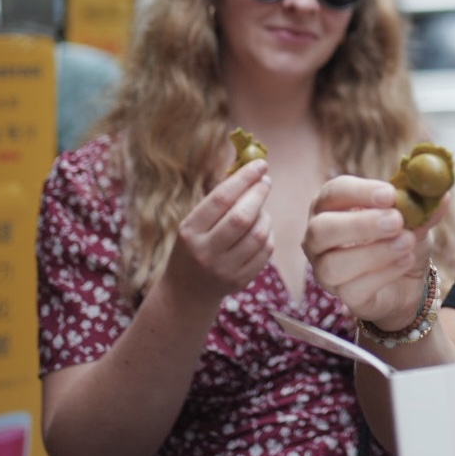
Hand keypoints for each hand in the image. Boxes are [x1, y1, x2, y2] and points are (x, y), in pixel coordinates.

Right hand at [161, 160, 274, 305]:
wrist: (186, 291)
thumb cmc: (193, 245)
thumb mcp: (194, 223)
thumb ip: (218, 199)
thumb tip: (248, 168)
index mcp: (190, 231)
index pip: (221, 198)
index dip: (244, 178)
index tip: (260, 164)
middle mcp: (205, 252)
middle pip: (242, 217)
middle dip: (259, 194)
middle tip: (266, 181)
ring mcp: (224, 269)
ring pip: (258, 234)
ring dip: (265, 214)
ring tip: (260, 207)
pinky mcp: (241, 281)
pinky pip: (266, 250)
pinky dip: (268, 233)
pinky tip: (262, 227)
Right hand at [305, 175, 444, 330]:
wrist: (410, 279)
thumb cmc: (401, 237)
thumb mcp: (415, 217)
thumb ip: (423, 206)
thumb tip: (441, 194)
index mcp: (332, 206)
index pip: (334, 192)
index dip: (360, 192)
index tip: (390, 194)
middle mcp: (319, 237)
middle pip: (322, 229)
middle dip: (360, 224)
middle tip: (396, 221)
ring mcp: (326, 269)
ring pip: (335, 263)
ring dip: (375, 252)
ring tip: (407, 242)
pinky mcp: (343, 296)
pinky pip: (354, 288)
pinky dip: (384, 273)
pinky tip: (405, 261)